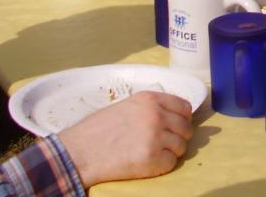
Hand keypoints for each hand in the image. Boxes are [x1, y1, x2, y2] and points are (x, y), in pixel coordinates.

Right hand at [57, 91, 192, 186]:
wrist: (79, 152)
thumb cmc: (97, 129)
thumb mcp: (126, 106)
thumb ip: (150, 108)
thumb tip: (172, 115)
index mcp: (150, 99)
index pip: (184, 107)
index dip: (182, 118)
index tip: (176, 125)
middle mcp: (156, 115)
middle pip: (186, 128)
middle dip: (178, 137)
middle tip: (163, 143)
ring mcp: (156, 137)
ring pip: (181, 147)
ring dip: (170, 152)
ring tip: (152, 153)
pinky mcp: (152, 159)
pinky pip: (170, 163)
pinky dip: (161, 166)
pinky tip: (146, 163)